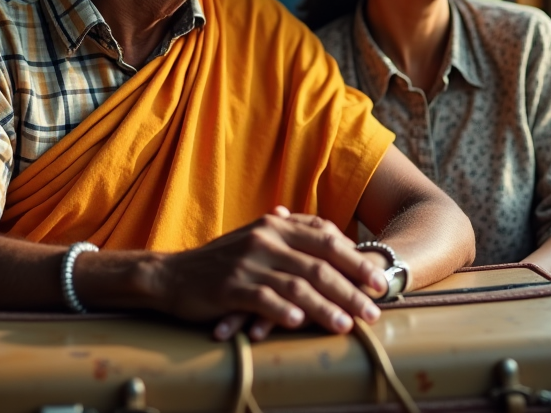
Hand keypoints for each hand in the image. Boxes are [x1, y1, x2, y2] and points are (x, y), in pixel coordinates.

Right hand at [152, 206, 387, 340]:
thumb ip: (292, 232)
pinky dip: (283, 311)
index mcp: (276, 225)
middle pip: (320, 264)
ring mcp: (248, 263)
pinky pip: (263, 299)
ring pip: (298, 284)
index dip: (356, 260)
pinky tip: (299, 323)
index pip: (326, 239)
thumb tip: (328, 231)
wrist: (172, 274)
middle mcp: (266, 240)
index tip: (379, 281)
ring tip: (347, 325)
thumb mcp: (257, 237)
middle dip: (351, 288)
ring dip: (326, 307)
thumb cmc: (221, 260)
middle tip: (374, 309)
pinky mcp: (230, 287)